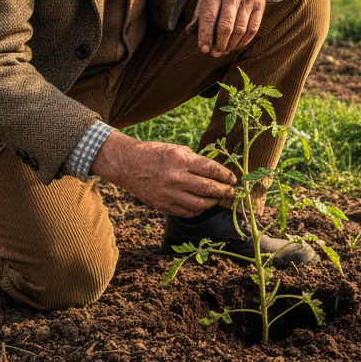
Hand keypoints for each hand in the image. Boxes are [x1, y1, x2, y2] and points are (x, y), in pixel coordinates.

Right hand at [89, 130, 235, 216]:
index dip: (225, 175)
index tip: (233, 179)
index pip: (211, 170)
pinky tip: (202, 205)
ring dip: (213, 202)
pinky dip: (198, 210)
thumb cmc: (154, 154)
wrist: (127, 165)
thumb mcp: (176, 149)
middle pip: (208, 189)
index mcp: (180, 160)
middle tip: (231, 192)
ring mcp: (168, 194)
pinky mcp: (162, 205)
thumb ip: (195, 161)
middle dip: (224, 191)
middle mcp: (175, 178)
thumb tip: (216, 171)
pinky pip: (186, 212)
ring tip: (218, 199)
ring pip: (199, 204)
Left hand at [187, 0, 274, 57]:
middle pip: (226, 27)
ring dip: (231, 45)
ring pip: (240, 30)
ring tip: (223, 50)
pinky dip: (244, 41)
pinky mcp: (260, 4)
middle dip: (219, 44)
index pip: (209, 17)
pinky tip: (236, 45)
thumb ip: (199, 12)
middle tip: (214, 52)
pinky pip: (253, 29)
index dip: (206, 36)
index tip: (203, 49)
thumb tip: (191, 33)